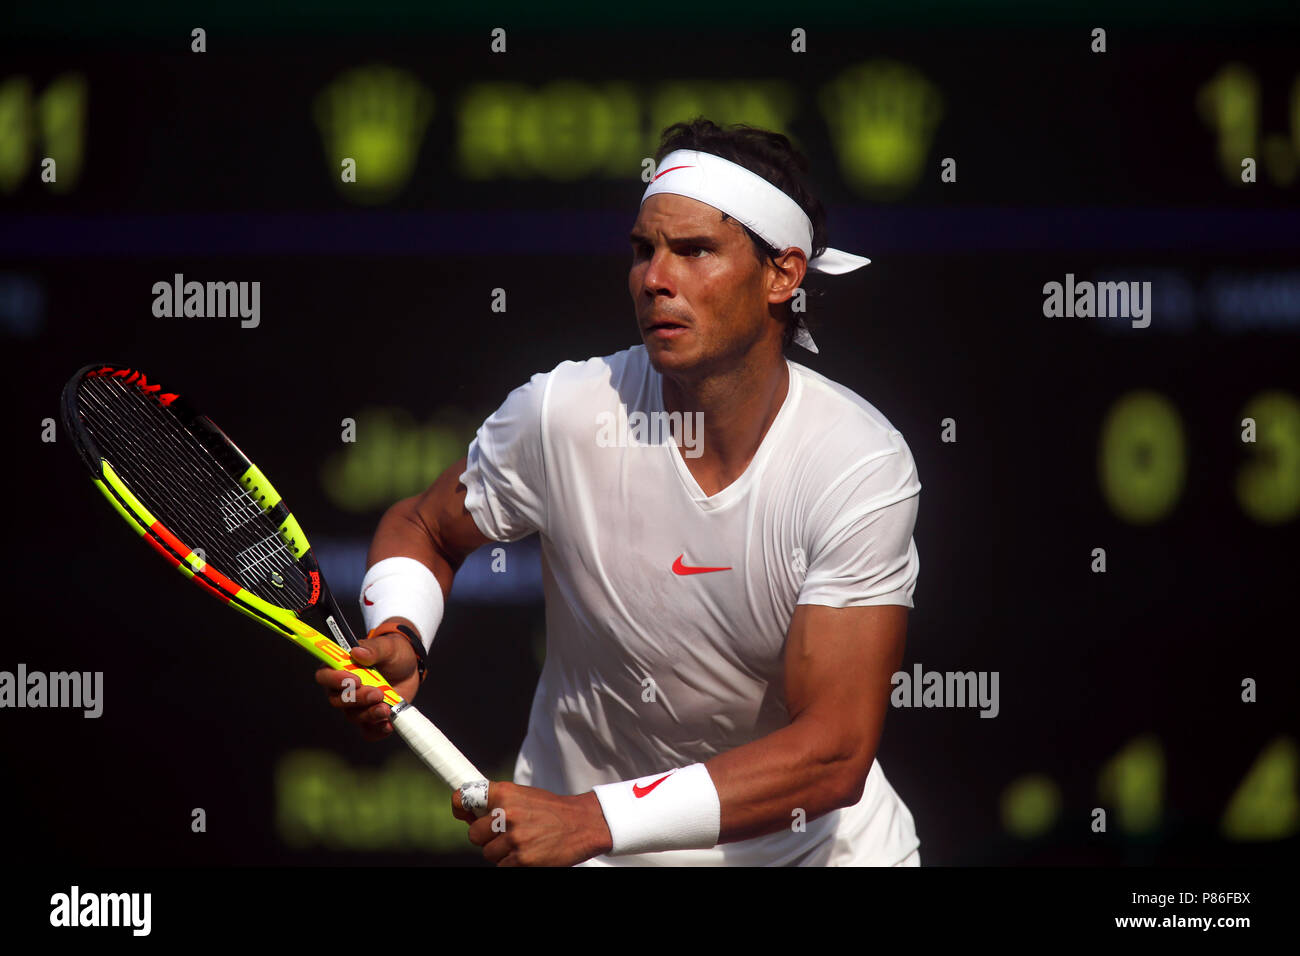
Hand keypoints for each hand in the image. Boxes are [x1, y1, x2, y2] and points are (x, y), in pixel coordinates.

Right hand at [313, 629, 419, 739]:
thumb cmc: (393, 653)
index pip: (325, 676)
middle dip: (357, 699)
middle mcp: (343, 689)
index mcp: (341, 667)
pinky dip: (377, 730)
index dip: (335, 680)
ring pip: (353, 716)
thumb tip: (357, 652)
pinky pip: (368, 731)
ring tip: (386, 708)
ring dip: (369, 714)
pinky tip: (388, 724)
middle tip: (377, 693)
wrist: (410, 668)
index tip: (355, 680)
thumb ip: (373, 649)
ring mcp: (357, 705)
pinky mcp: (370, 718)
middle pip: (337, 700)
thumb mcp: (387, 646)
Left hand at [452, 782, 612, 866]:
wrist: (584, 823)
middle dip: (486, 838)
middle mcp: (506, 813)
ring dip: (501, 852)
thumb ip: (499, 803)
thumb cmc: (552, 810)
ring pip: (488, 853)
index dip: (460, 807)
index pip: (465, 798)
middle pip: (474, 835)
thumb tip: (469, 814)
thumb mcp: (524, 796)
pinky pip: (502, 866)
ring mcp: (514, 837)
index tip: (461, 812)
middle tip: (505, 834)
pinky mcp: (522, 859)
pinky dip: (513, 863)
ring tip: (523, 842)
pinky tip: (529, 853)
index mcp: (505, 793)